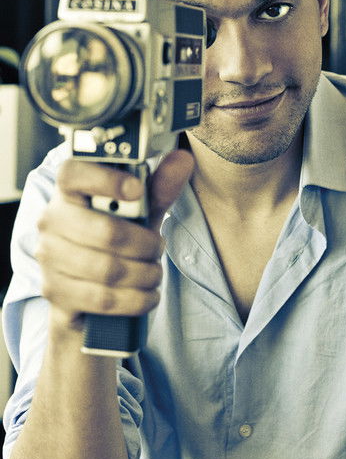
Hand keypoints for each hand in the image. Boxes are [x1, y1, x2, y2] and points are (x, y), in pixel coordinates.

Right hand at [36, 150, 193, 330]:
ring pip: (108, 269)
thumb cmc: (114, 241)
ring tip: (154, 272)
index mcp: (69, 192)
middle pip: (106, 231)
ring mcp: (49, 258)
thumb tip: (183, 159)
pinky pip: (104, 299)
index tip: (137, 188)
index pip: (73, 174)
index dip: (105, 179)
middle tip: (158, 247)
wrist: (87, 293)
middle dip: (145, 244)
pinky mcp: (56, 293)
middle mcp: (52, 221)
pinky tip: (148, 294)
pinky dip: (136, 299)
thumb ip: (159, 188)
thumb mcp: (138, 213)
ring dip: (144, 274)